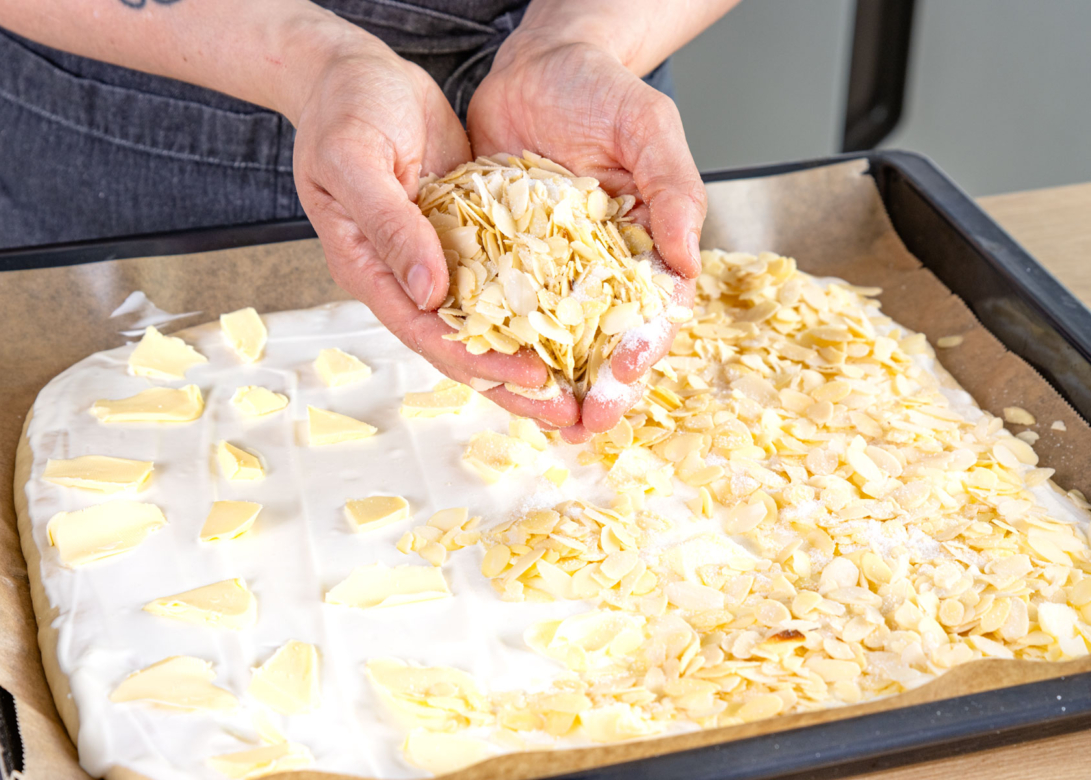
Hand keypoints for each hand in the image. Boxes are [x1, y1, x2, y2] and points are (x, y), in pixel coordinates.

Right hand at [287, 26, 570, 419]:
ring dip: (530, 355)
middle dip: (513, 383)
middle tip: (566, 414)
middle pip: (463, 344)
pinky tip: (573, 323)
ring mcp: (438, 256)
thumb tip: (428, 293)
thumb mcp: (357, 162)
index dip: (479, 360)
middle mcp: (407, 274)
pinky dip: (534, 305)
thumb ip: (390, 227)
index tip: (530, 377)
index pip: (427, 332)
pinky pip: (503, 279)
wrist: (356, 72)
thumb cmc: (344, 109)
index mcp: (372, 268)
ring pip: (488, 321)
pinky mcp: (466, 233)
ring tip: (578, 389)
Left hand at [466, 32, 706, 441]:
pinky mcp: (504, 259)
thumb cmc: (601, 89)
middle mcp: (599, 266)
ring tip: (542, 421)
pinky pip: (502, 309)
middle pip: (604, 340)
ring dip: (551, 382)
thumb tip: (687, 265)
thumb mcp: (647, 128)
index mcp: (644, 245)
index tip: (624, 377)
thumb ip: (673, 190)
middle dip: (598, 388)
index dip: (641, 348)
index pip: (652, 309)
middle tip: (583, 427)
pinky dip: (501, 343)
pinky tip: (491, 373)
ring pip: (555, 338)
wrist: (534, 65)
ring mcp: (551, 268)